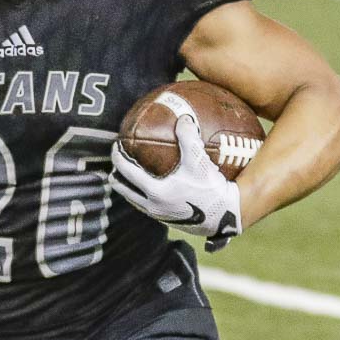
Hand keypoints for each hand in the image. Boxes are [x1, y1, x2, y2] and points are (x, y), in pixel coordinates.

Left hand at [110, 115, 242, 252]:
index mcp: (154, 191)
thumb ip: (189, 137)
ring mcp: (158, 215)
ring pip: (134, 200)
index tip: (115, 145)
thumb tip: (183, 118)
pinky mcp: (168, 220)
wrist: (225, 216)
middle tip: (117, 162)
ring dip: (128, 187)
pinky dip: (143, 194)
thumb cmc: (210, 189)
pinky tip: (153, 186)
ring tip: (129, 175)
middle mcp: (152, 206)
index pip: (126, 171)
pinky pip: (147, 205)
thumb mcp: (198, 161)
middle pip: (123, 189)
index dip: (117, 157)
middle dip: (116, 175)